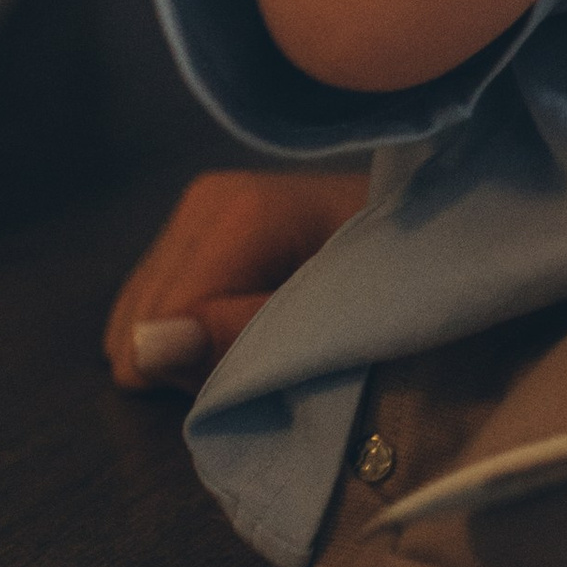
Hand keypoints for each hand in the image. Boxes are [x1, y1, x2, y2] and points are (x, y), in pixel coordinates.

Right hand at [102, 166, 371, 392]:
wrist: (429, 234)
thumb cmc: (392, 278)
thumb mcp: (332, 318)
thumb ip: (240, 337)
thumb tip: (144, 350)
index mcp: (238, 212)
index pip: (162, 324)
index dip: (208, 366)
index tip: (276, 361)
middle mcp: (203, 200)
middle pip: (140, 322)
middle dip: (195, 358)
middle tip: (276, 350)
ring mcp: (195, 209)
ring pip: (137, 319)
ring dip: (192, 348)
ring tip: (268, 334)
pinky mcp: (193, 227)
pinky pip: (149, 307)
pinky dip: (189, 332)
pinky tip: (243, 320)